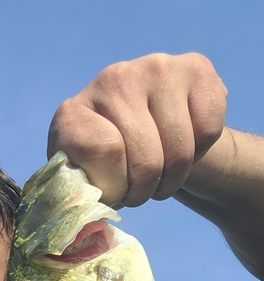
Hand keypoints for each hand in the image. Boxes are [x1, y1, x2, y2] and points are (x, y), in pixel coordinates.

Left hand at [47, 53, 227, 207]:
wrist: (150, 125)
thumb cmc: (110, 162)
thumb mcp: (86, 177)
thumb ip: (83, 191)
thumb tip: (92, 212)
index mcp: (72, 113)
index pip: (102, 153)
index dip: (115, 188)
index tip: (114, 192)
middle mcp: (112, 80)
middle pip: (146, 160)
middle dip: (146, 190)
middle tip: (142, 190)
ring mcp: (156, 68)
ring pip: (179, 151)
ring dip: (173, 178)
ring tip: (160, 175)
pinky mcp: (195, 69)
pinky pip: (208, 131)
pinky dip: (201, 151)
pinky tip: (183, 143)